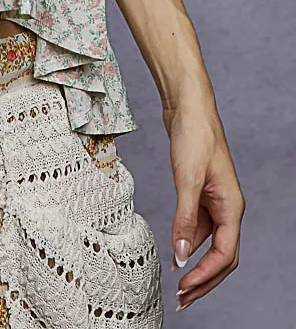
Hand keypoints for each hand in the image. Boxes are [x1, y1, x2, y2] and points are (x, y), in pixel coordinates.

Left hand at [163, 97, 244, 310]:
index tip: (186, 289)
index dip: (207, 276)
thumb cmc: (193, 136)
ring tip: (178, 285)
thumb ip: (184, 218)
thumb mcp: (186, 178)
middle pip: (222, 256)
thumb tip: (180, 256)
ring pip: (209, 244)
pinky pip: (198, 228)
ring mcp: (214, 200)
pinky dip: (187, 243)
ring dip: (195, 264)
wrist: (187, 106)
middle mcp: (227, 207)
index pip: (225, 254)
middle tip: (184, 300)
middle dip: (205, 280)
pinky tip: (175, 252)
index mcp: (232, 206)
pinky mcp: (200, 193)